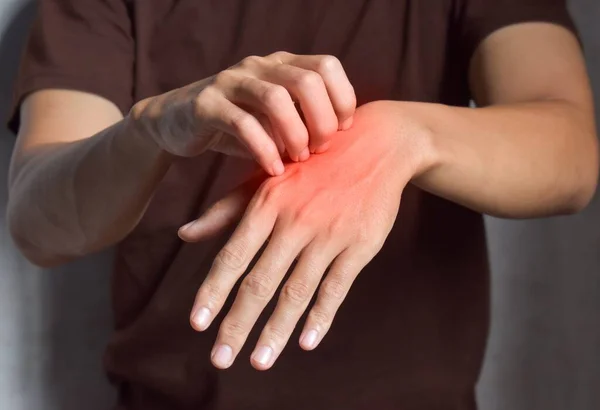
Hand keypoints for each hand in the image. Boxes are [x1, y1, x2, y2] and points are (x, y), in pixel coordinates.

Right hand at [129, 52, 355, 175]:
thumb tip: (344, 140)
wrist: (177, 124)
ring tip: (298, 160)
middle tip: (318, 150)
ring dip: (295, 134)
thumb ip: (305, 121)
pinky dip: (265, 150)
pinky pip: (243, 124)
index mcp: (282, 64)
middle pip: (307, 80)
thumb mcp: (276, 120)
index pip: (327, 66)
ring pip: (275, 98)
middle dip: (321, 121)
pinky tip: (273, 169)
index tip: (340, 132)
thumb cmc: (237, 126)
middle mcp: (259, 66)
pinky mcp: (207, 104)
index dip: (342, 99)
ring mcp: (231, 82)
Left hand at [179, 101, 432, 369]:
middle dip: (237, 324)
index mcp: (267, 203)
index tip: (197, 323)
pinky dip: (321, 317)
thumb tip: (184, 234)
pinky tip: (306, 342)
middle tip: (220, 359)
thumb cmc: (313, 162)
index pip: (233, 256)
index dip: (213, 292)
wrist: (377, 143)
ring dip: (276, 331)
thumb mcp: (268, 176)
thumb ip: (227, 209)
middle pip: (260, 282)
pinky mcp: (360, 245)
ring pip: (296, 291)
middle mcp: (294, 221)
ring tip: (259, 362)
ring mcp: (329, 235)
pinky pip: (337, 287)